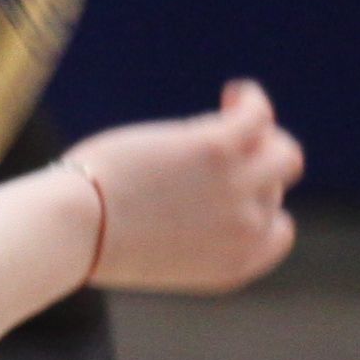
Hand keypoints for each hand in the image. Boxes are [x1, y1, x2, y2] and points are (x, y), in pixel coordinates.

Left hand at [63, 81, 303, 295]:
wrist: (76, 228)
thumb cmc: (94, 239)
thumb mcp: (155, 250)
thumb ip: (187, 231)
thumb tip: (192, 192)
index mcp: (231, 266)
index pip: (276, 232)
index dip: (259, 205)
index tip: (230, 187)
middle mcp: (244, 231)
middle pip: (274, 187)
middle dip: (253, 166)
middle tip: (221, 149)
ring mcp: (237, 189)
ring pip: (283, 152)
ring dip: (263, 133)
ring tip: (231, 114)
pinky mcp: (220, 149)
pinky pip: (257, 116)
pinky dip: (251, 100)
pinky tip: (233, 94)